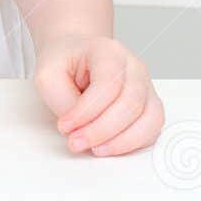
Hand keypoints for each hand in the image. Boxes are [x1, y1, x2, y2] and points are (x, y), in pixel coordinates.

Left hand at [33, 33, 164, 156]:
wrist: (74, 55)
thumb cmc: (63, 61)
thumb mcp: (48, 75)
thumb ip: (63, 101)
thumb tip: (80, 129)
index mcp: (108, 52)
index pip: (107, 84)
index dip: (86, 111)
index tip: (65, 126)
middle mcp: (133, 67)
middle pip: (130, 104)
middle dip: (101, 130)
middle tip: (76, 142)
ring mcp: (145, 85)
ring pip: (148, 119)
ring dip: (121, 141)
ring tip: (95, 149)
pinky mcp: (148, 103)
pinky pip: (152, 128)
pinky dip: (133, 142)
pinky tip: (110, 146)